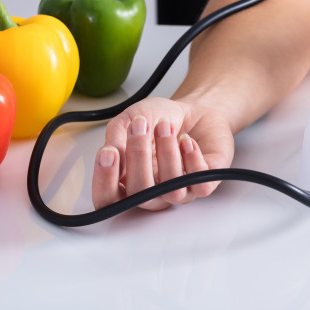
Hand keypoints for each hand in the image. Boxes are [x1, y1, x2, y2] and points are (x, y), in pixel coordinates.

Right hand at [92, 97, 234, 210]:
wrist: (193, 109)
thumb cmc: (159, 119)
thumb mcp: (129, 119)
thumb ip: (116, 139)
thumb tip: (111, 158)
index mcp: (128, 182)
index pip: (108, 200)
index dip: (104, 182)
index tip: (108, 152)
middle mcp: (153, 192)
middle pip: (140, 194)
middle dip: (138, 157)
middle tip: (140, 127)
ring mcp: (180, 190)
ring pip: (172, 190)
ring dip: (168, 154)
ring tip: (166, 126)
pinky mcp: (205, 182)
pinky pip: (201, 185)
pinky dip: (193, 161)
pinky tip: (187, 141)